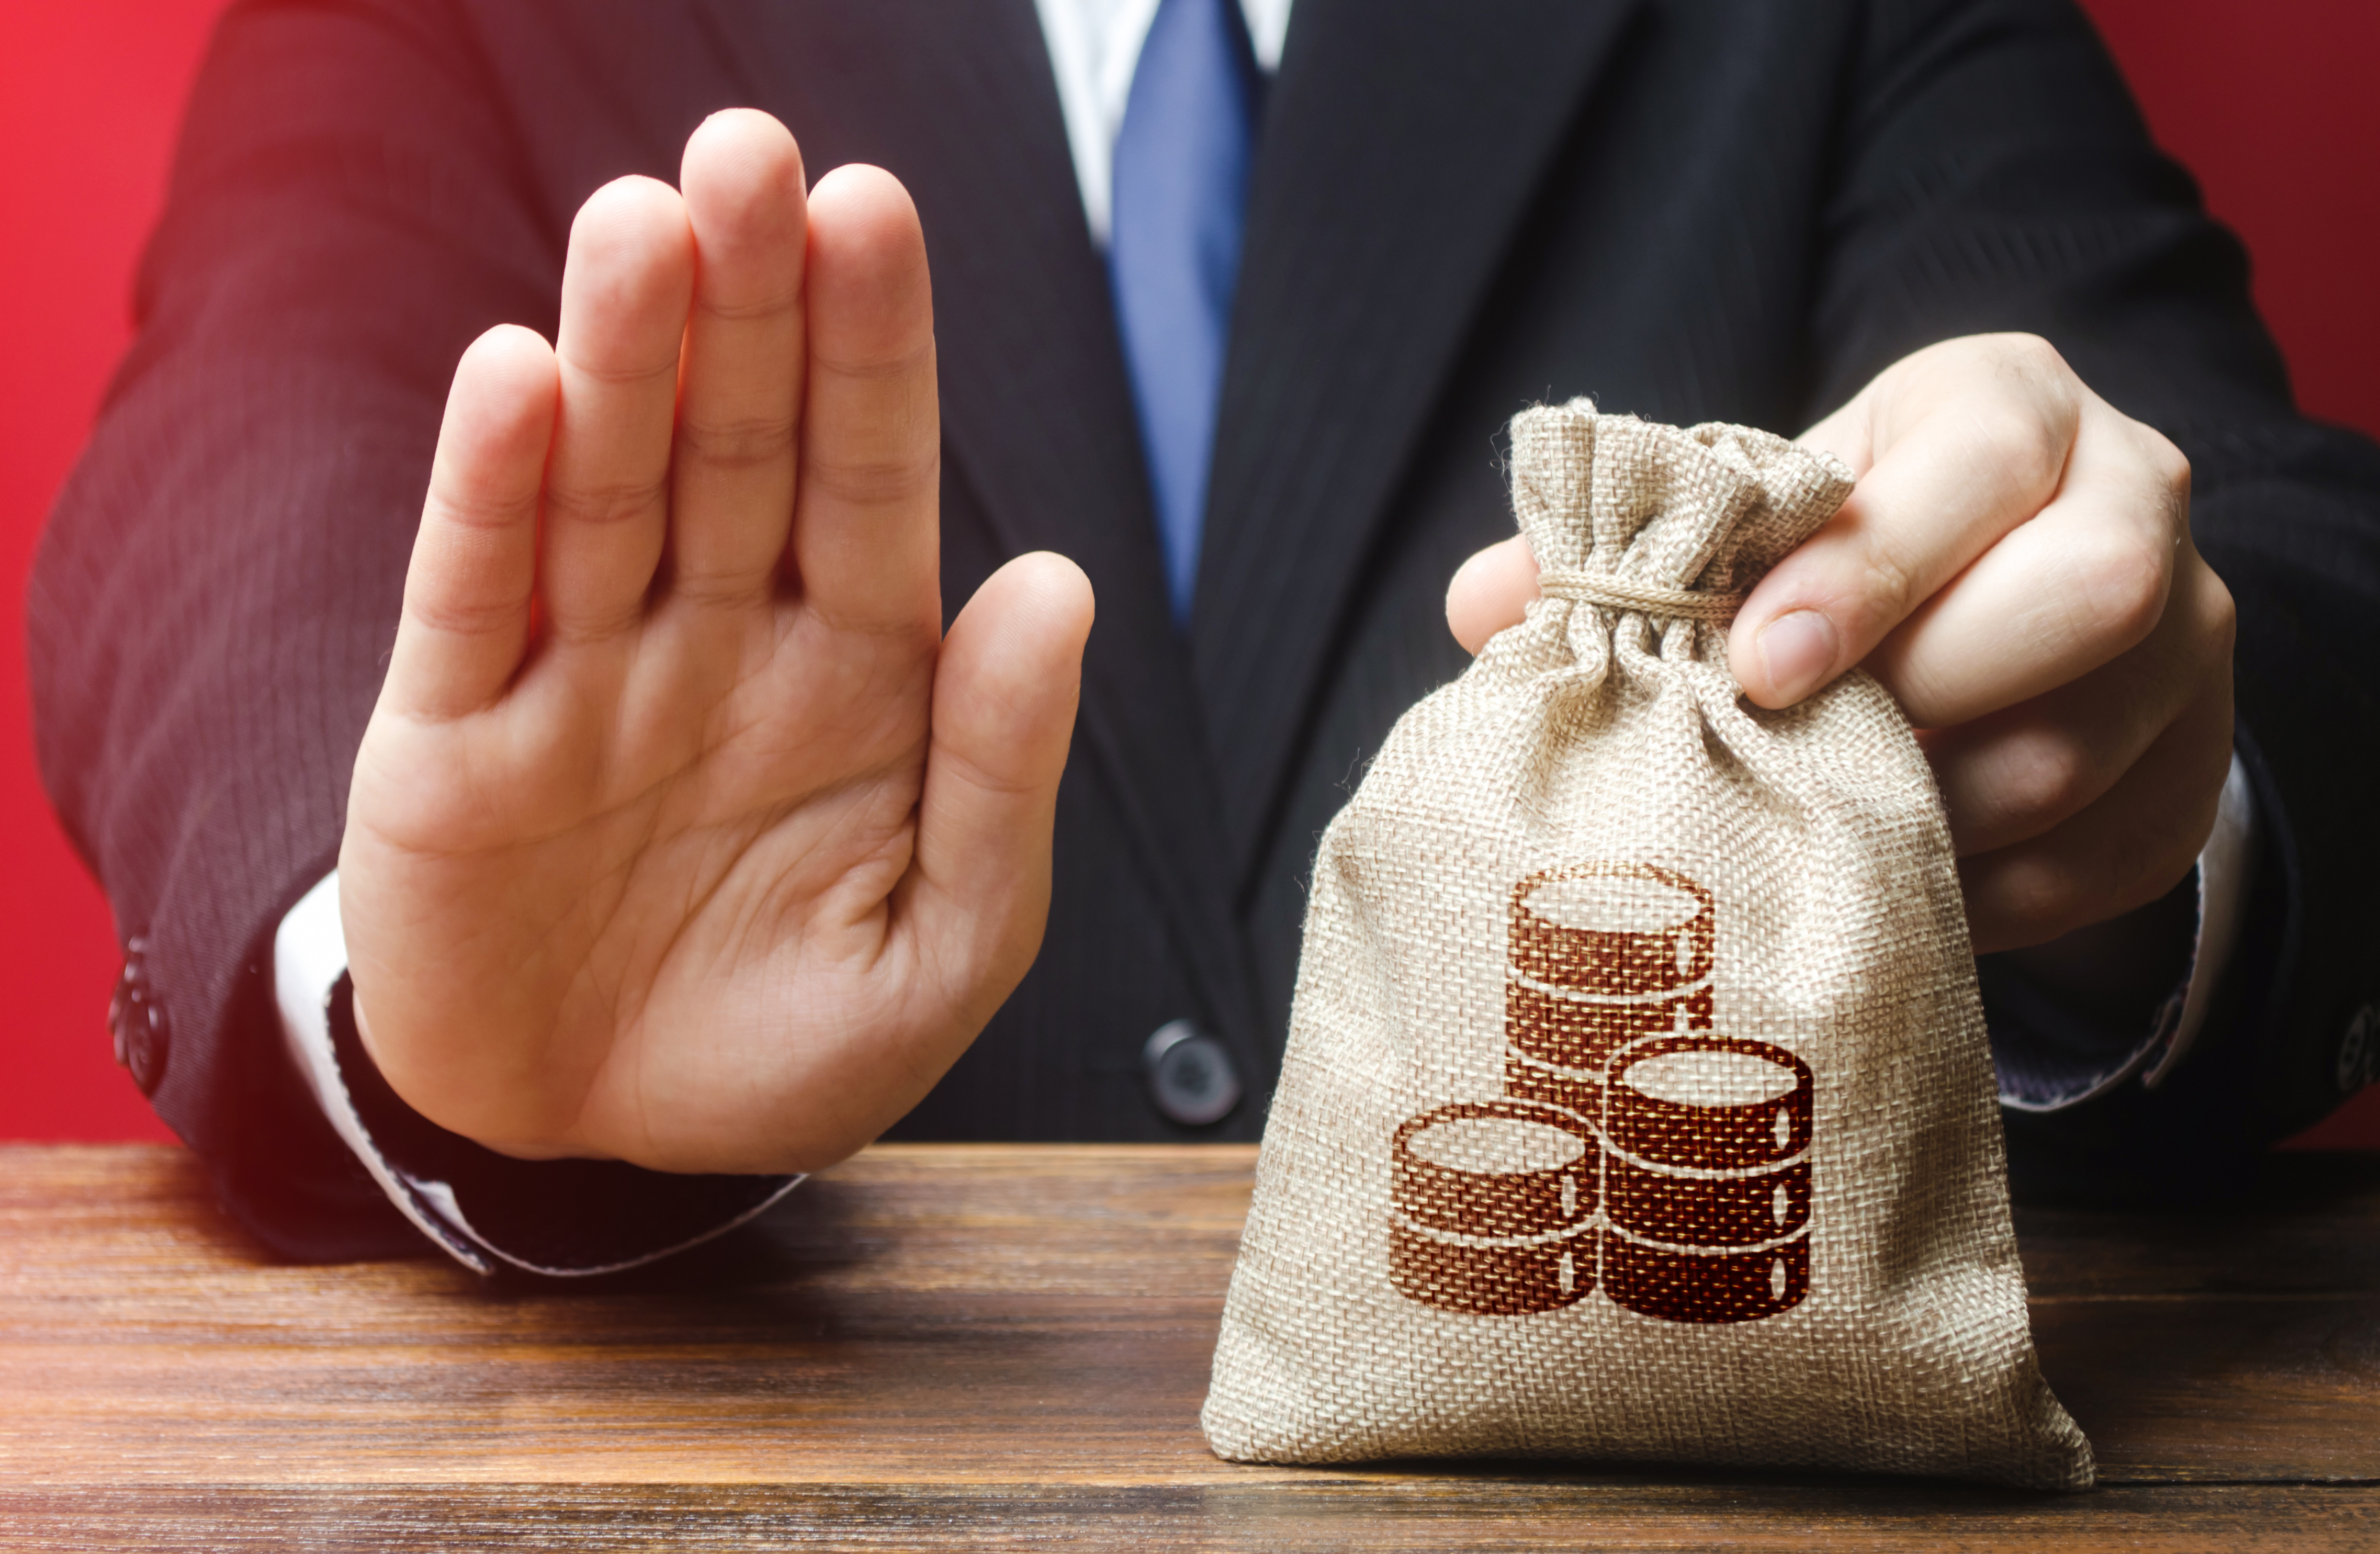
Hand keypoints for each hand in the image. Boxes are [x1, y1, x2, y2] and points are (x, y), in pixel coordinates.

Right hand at [341, 110, 1094, 1171]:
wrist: (601, 1145)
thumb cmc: (784, 1042)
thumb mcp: (941, 947)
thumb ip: (999, 774)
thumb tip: (1054, 586)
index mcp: (856, 669)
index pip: (869, 476)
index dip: (873, 347)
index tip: (872, 209)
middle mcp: (718, 634)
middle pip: (736, 439)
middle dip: (749, 303)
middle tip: (753, 151)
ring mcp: (581, 672)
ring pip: (604, 485)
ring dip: (620, 354)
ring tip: (641, 224)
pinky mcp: (452, 735)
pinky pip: (473, 597)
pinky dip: (490, 492)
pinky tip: (514, 378)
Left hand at [1447, 335, 2234, 953]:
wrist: (1987, 602)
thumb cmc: (1838, 548)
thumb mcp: (1753, 514)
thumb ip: (1630, 552)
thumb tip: (1483, 605)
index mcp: (2013, 412)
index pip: (1982, 466)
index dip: (1870, 568)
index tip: (1757, 661)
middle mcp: (2135, 505)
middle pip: (2090, 595)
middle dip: (1922, 689)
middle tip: (1789, 748)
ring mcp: (2186, 650)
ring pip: (2082, 750)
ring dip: (1926, 812)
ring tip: (1807, 826)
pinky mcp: (2184, 779)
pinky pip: (2093, 860)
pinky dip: (1971, 895)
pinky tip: (1875, 888)